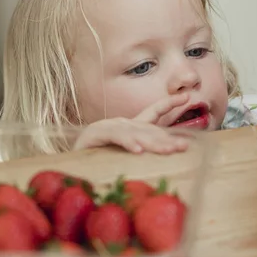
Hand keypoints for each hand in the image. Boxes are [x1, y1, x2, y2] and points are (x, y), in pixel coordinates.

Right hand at [73, 93, 189, 153]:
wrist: (69, 160)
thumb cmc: (99, 157)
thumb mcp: (126, 153)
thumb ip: (145, 149)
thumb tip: (170, 153)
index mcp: (133, 126)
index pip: (154, 111)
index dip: (169, 103)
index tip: (187, 96)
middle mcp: (123, 124)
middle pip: (150, 130)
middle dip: (169, 138)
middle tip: (184, 146)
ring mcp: (110, 127)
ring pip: (136, 134)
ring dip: (154, 143)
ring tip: (169, 150)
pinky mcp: (96, 134)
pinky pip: (116, 138)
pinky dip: (128, 143)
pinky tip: (138, 151)